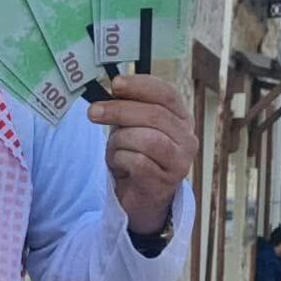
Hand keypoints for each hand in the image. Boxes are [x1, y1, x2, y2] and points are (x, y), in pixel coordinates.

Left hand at [88, 74, 197, 233]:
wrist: (140, 196)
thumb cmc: (135, 155)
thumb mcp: (132, 127)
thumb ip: (127, 108)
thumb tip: (112, 88)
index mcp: (180, 118)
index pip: (167, 94)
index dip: (141, 86)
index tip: (115, 84)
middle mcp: (186, 138)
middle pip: (155, 115)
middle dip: (120, 111)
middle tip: (94, 112)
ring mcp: (180, 161)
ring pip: (148, 139)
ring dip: (121, 141)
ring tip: (114, 149)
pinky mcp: (166, 182)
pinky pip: (138, 162)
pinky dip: (121, 160)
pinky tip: (120, 164)